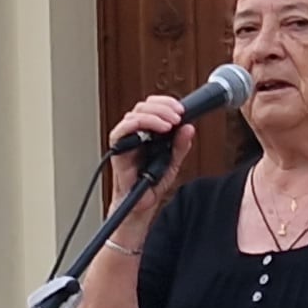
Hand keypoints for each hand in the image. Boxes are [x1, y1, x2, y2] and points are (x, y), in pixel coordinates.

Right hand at [104, 94, 193, 217]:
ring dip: (154, 115)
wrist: (141, 204)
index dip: (167, 103)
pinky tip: (154, 129)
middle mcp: (135, 132)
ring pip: (135, 114)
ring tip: (169, 124)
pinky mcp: (118, 149)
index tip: (181, 110)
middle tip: (178, 116)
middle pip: (144, 106)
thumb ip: (180, 145)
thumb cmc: (151, 182)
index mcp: (147, 131)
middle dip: (163, 107)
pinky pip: (122, 130)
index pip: (154, 106)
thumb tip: (189, 128)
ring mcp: (125, 139)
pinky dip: (139, 125)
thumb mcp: (173, 162)